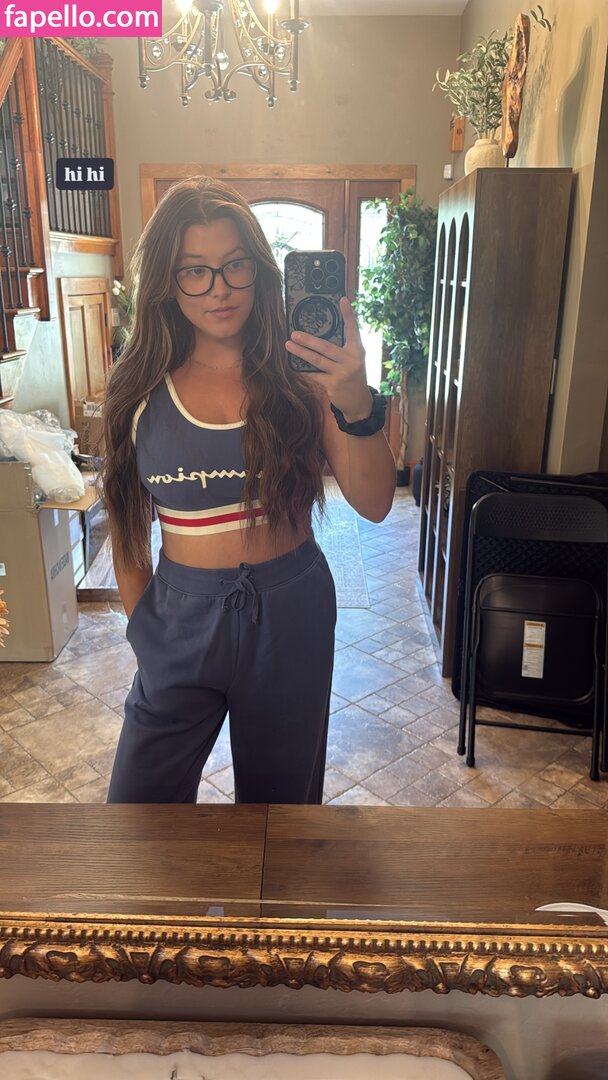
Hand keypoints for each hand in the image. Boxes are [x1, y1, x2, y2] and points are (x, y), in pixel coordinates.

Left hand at [285, 297, 372, 420]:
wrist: (358, 400)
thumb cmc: (353, 373)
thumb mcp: (354, 358)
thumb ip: (344, 345)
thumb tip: (323, 330)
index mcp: (357, 350)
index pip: (353, 329)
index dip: (348, 314)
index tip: (343, 300)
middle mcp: (351, 360)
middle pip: (327, 347)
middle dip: (309, 340)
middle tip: (294, 333)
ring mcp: (341, 373)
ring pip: (317, 360)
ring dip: (301, 352)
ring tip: (289, 344)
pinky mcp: (332, 385)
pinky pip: (314, 374)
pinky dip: (303, 369)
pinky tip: (294, 364)